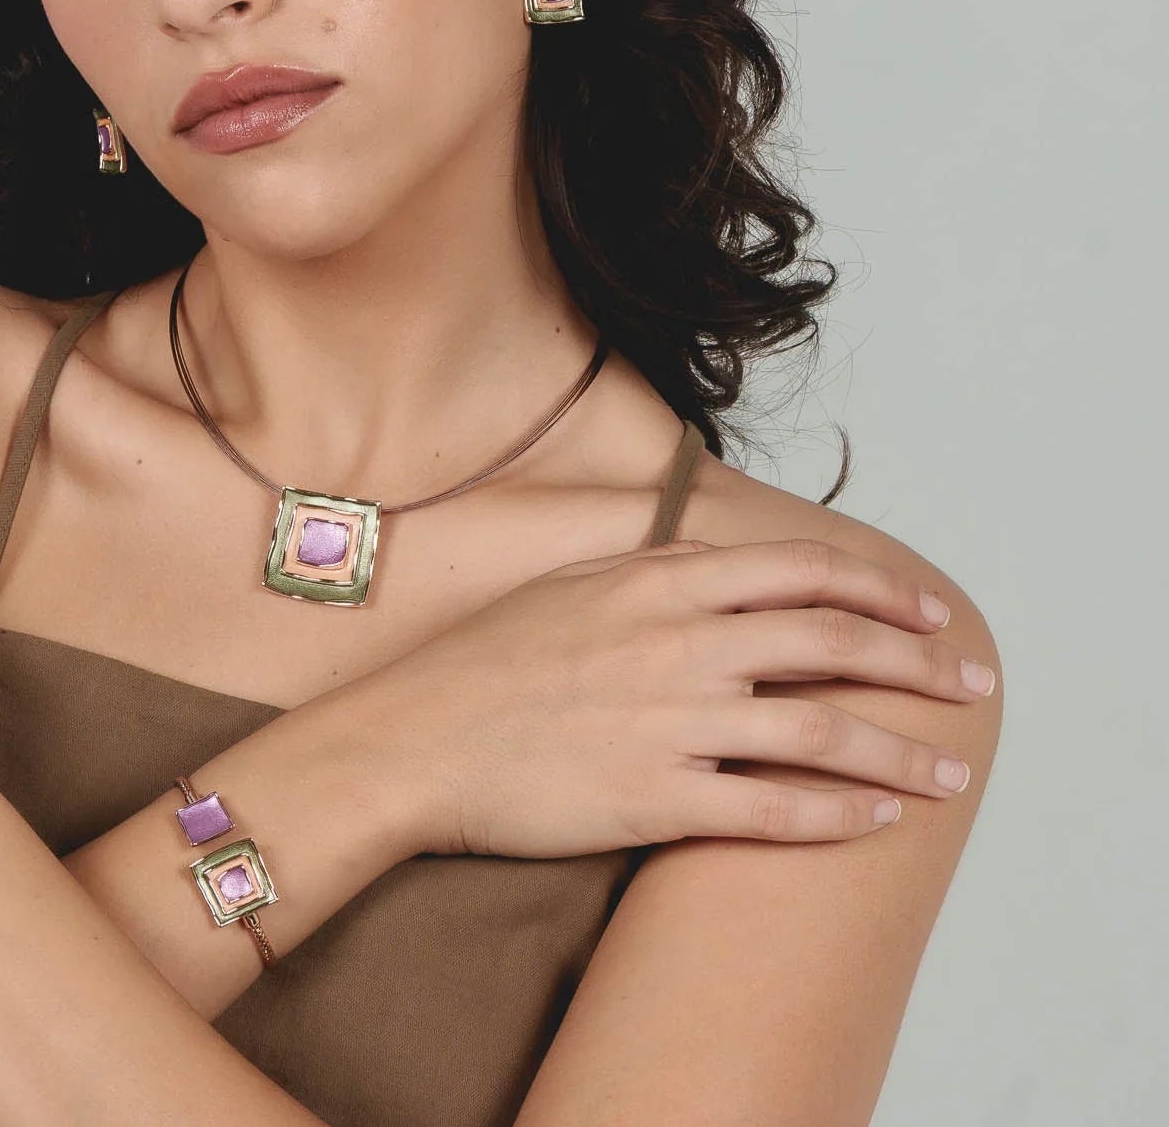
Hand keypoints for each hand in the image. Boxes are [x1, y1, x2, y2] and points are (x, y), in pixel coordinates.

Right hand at [362, 537, 994, 857]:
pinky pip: (768, 810)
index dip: (877, 590)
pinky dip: (833, 815)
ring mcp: (669, 721)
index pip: (798, 572)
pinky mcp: (654, 798)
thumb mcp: (564, 586)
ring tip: (951, 772)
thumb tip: (716, 562)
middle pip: (830, 643)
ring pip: (819, 730)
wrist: (411, 741)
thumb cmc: (479, 664)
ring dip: (899, 751)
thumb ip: (648, 568)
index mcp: (656, 584)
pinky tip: (874, 819)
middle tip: (970, 684)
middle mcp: (677, 643)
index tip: (926, 611)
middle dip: (917, 663)